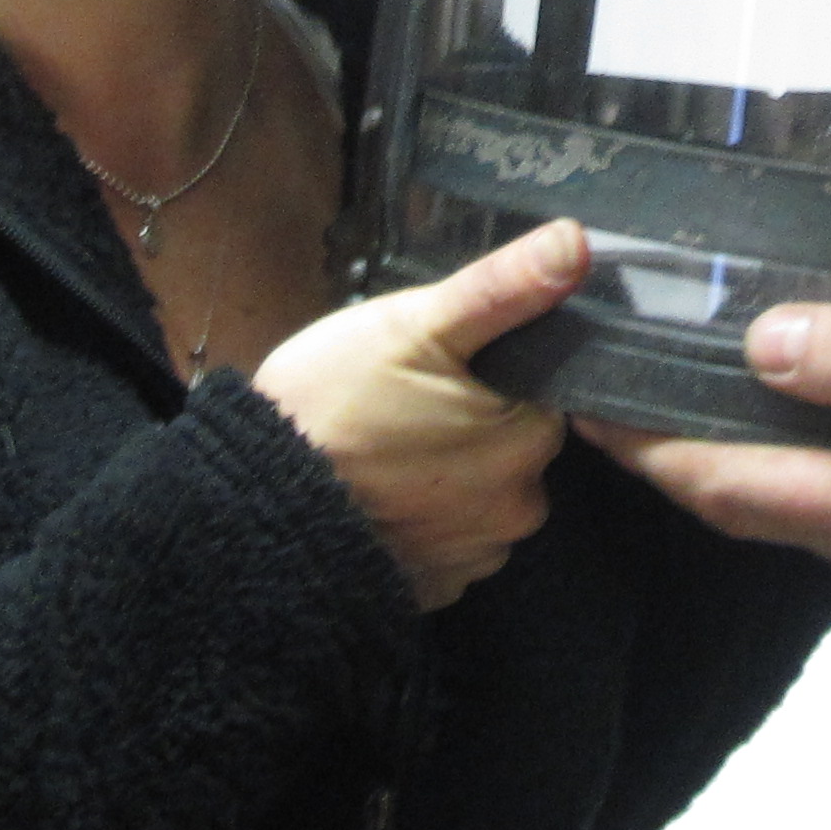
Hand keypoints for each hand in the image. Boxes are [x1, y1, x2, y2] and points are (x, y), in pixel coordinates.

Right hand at [254, 221, 583, 608]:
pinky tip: (380, 495)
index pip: (542, 390)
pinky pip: (447, 540)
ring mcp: (475, 556)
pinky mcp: (434, 588)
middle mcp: (519, 508)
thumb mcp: (414, 325)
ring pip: (481, 493)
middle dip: (471, 422)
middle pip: (513, 445)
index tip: (440, 367)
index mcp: (528, 438)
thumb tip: (576, 242)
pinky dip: (423, 519)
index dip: (494, 373)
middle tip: (400, 404)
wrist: (254, 505)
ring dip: (448, 475)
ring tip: (382, 448)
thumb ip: (502, 286)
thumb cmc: (334, 405)